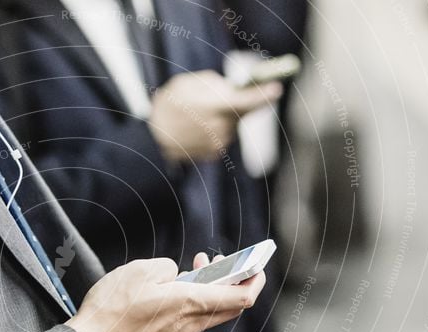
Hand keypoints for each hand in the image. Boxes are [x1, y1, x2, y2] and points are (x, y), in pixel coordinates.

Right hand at [65, 255, 265, 331]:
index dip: (255, 279)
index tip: (257, 265)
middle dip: (233, 282)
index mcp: (190, 304)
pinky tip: (173, 291)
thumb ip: (166, 267)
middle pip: (230, 307)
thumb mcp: (139, 270)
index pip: (241, 297)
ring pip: (209, 313)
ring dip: (209, 291)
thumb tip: (174, 274)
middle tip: (222, 263)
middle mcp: (190, 325)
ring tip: (192, 269)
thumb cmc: (112, 309)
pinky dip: (192, 303)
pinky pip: (190, 322)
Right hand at [148, 70, 282, 162]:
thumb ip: (214, 84)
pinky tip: (197, 128)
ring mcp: (218, 142)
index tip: (276, 88)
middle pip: (242, 111)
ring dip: (224, 116)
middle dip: (236, 102)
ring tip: (198, 114)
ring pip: (233, 123)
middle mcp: (220, 126)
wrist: (151, 139)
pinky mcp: (215, 153)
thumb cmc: (168, 105)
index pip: (248, 100)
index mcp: (214, 106)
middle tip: (216, 98)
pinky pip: (224, 135)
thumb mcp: (187, 83)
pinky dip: (216, 129)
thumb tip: (233, 89)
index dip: (265, 94)